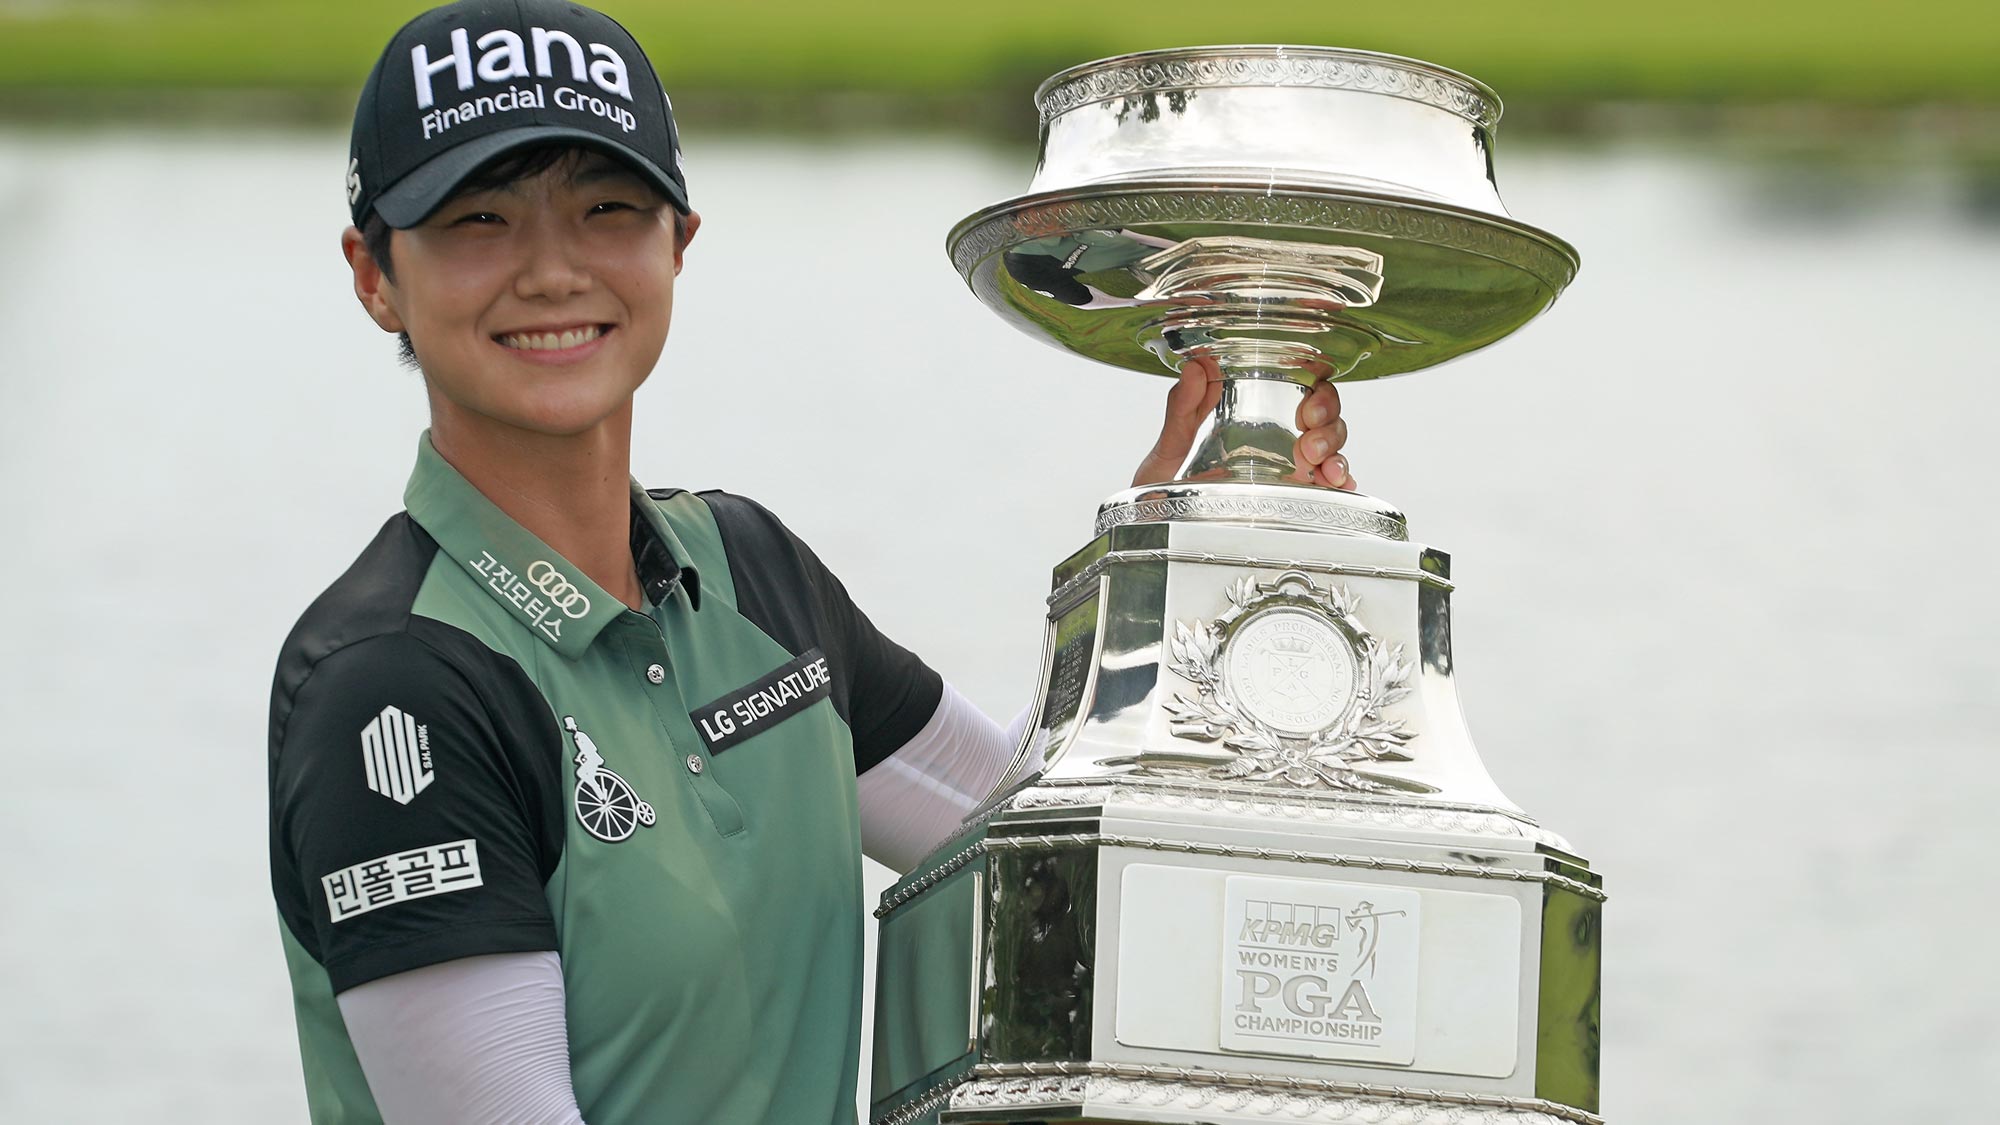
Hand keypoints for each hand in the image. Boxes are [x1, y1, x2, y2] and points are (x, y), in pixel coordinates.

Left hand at [1130, 357, 1356, 490]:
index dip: (1316, 392)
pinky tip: (1334, 486)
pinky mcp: (1292, 505)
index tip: (1307, 407)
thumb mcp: (1168, 451)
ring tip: (1318, 466)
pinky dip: (1341, 484)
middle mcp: (1277, 446)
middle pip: (1326, 419)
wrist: (1154, 534)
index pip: (1301, 391)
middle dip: (1329, 424)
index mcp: (1252, 422)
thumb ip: (1181, 410)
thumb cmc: (1162, 493)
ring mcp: (1287, 476)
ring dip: (1335, 453)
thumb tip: (1195, 368)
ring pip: (1333, 450)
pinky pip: (1330, 490)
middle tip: (1310, 440)